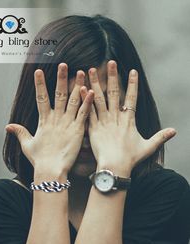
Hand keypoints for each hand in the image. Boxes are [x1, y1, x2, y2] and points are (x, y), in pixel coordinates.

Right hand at [5, 63, 93, 173]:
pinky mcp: (78, 131)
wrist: (51, 170)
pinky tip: (92, 91)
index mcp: (44, 121)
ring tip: (81, 72)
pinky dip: (88, 102)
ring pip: (73, 101)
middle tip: (64, 64)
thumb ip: (20, 133)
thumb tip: (8, 126)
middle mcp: (56, 119)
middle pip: (58, 94)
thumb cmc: (40, 160)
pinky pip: (84, 114)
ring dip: (77, 86)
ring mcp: (67, 124)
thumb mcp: (27, 145)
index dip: (40, 84)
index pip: (41, 98)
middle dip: (61, 79)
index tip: (39, 71)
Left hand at [84, 60, 175, 174]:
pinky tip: (82, 89)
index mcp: (128, 120)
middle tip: (110, 62)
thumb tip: (174, 131)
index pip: (131, 98)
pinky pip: (88, 111)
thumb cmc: (131, 159)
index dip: (132, 84)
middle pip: (113, 93)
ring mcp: (103, 122)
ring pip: (98, 99)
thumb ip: (160, 137)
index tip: (133, 71)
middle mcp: (116, 118)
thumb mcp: (148, 147)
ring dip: (94, 84)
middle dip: (112, 77)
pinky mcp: (93, 128)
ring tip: (89, 70)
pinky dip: (85, 100)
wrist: (114, 168)